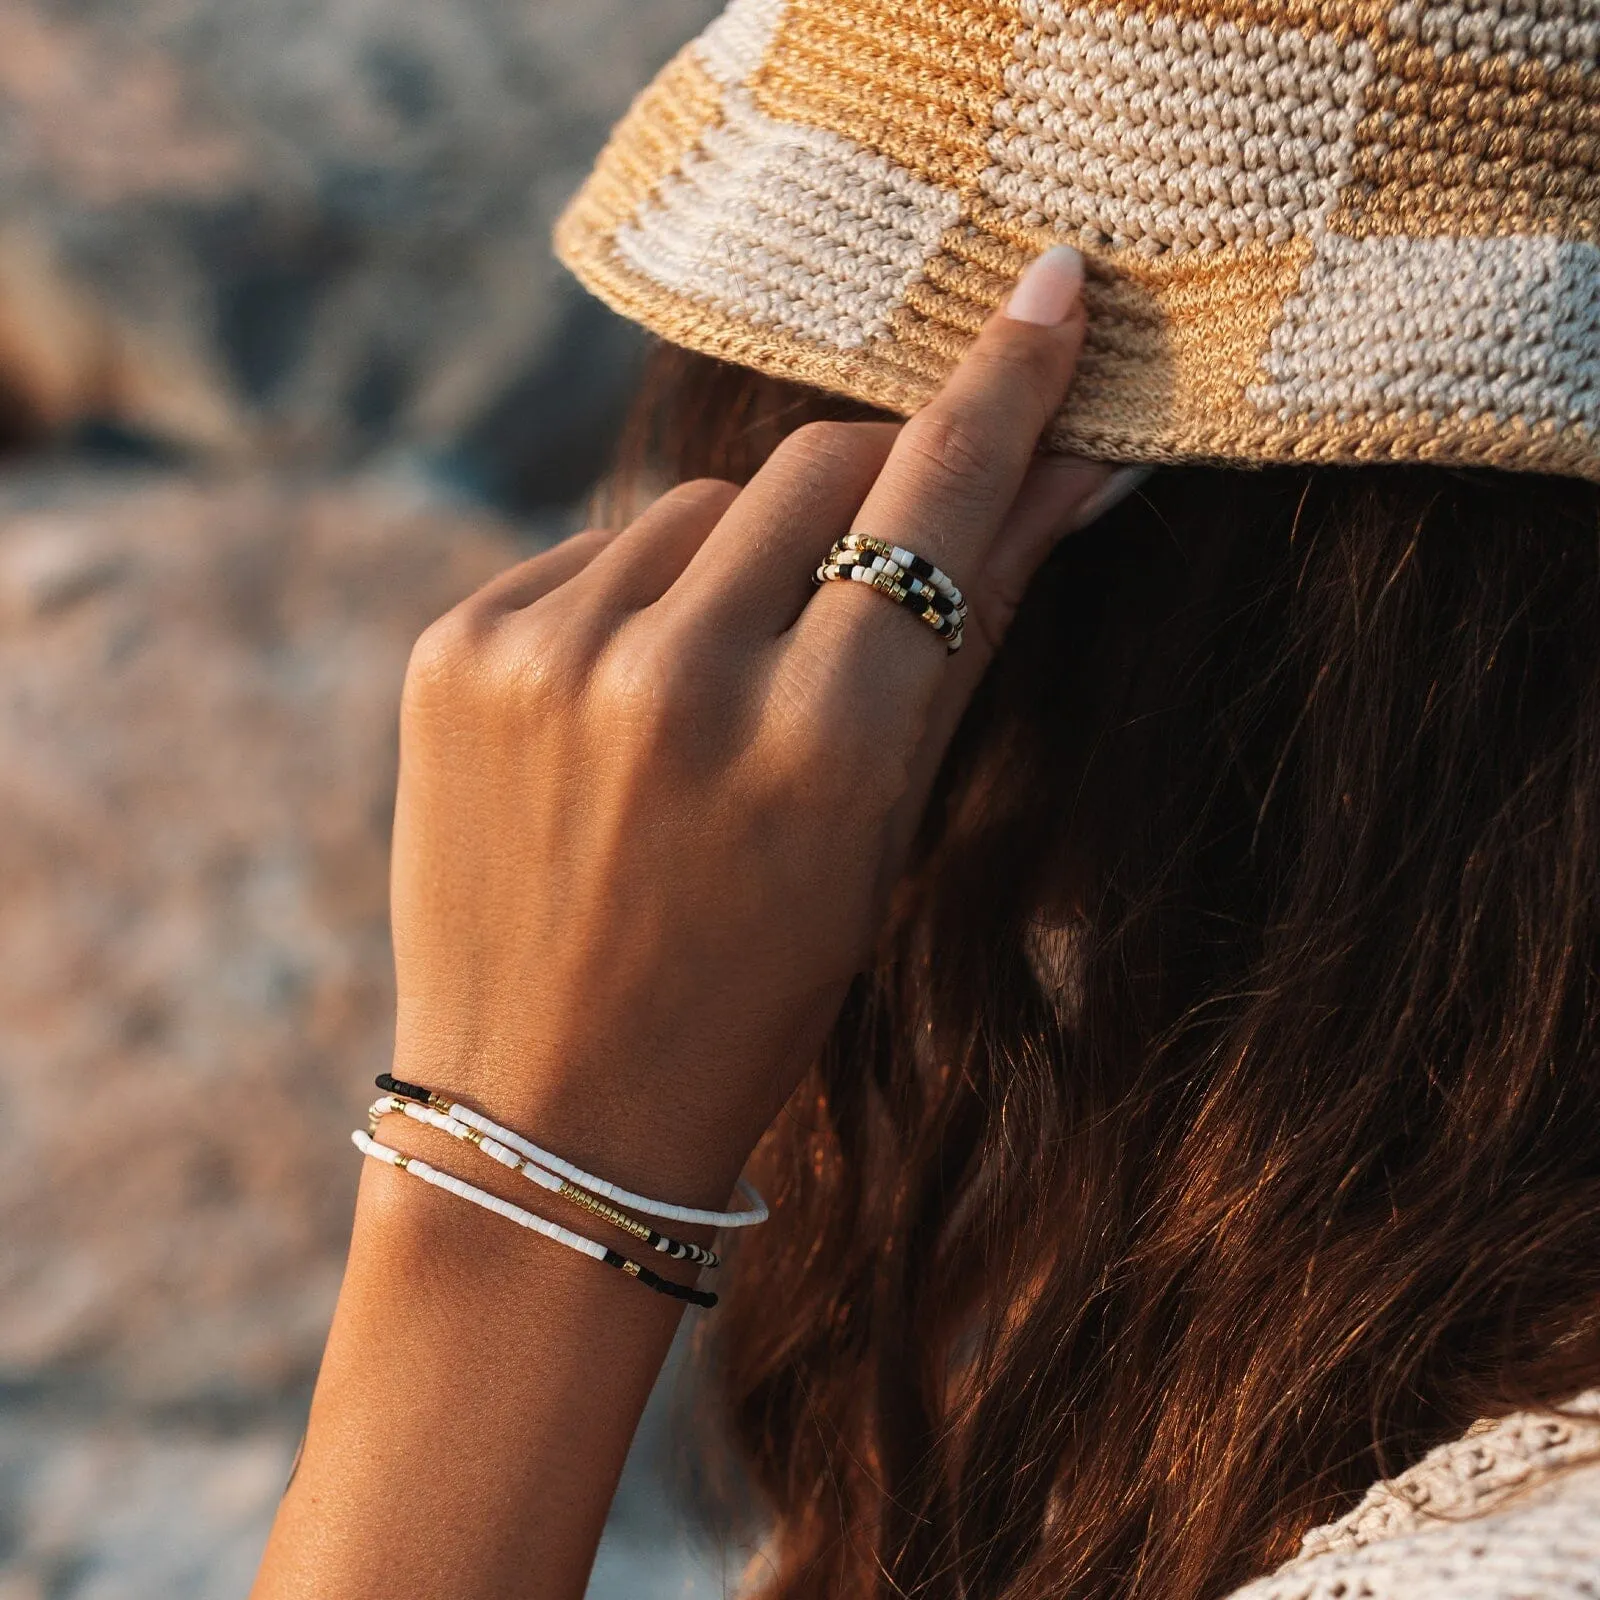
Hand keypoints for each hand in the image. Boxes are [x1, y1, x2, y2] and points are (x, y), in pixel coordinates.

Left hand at [389, 246, 1105, 1206]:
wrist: (550, 1111)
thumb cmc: (756, 996)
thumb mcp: (884, 837)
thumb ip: (971, 640)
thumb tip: (1071, 476)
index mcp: (818, 748)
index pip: (937, 501)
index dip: (1008, 387)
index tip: (1049, 293)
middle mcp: (676, 681)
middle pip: (815, 469)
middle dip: (872, 482)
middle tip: (889, 532)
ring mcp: (546, 658)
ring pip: (698, 509)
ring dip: (743, 559)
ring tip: (731, 685)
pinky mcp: (455, 652)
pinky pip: (591, 556)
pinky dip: (638, 599)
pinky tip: (635, 701)